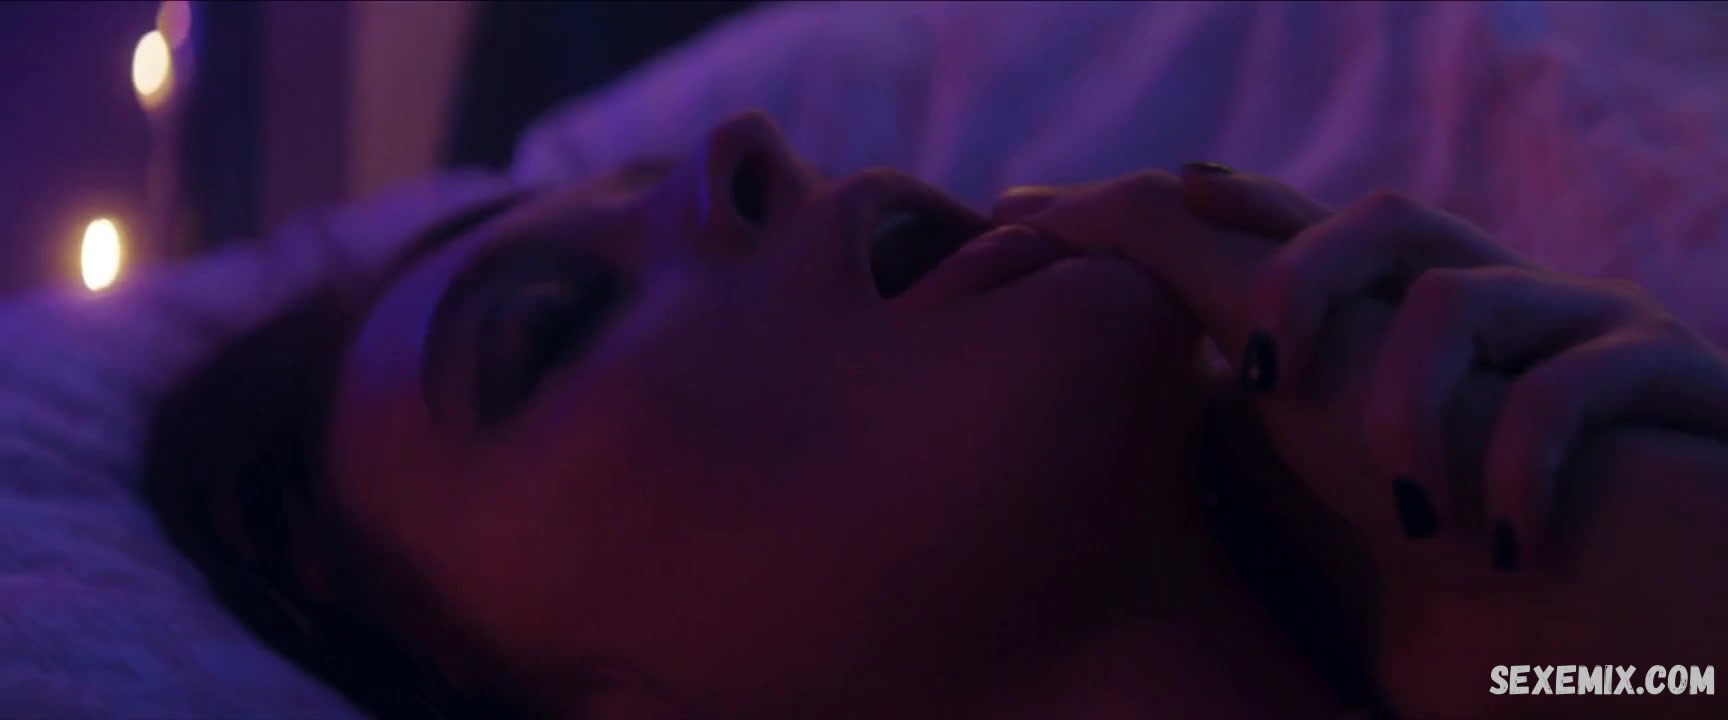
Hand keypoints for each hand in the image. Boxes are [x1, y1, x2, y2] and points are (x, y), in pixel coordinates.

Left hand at [996, 169, 1727, 717]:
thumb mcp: (1336, 521)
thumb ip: (1256, 447)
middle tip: (1260, 367)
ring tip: (1414, 506)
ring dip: (1411, 405)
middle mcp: (1489, 312)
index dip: (1206, 213)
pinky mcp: (1669, 375)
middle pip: (1376, 223)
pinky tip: (1503, 541)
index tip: (1106, 206)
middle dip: (1297, 272)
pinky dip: (1525, 460)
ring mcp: (1578, 333)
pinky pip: (1580, 378)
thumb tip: (1114, 447)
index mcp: (1398, 336)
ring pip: (1456, 294)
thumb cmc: (1478, 608)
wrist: (1644, 650)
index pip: (1294, 238)